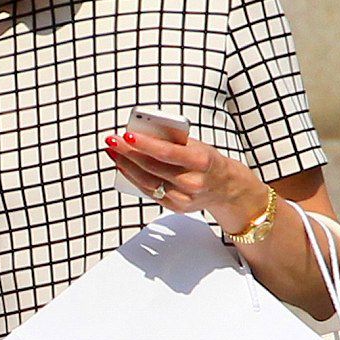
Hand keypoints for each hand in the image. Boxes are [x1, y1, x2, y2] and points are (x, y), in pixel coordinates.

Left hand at [104, 131, 267, 232]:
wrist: (226, 187)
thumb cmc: (207, 160)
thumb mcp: (197, 145)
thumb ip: (173, 141)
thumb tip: (141, 132)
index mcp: (201, 161)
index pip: (166, 152)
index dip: (144, 144)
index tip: (126, 134)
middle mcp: (192, 182)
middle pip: (152, 167)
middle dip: (128, 153)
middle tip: (112, 140)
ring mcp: (184, 198)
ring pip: (147, 181)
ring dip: (126, 165)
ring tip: (113, 151)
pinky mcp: (176, 207)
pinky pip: (149, 192)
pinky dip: (133, 178)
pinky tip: (123, 166)